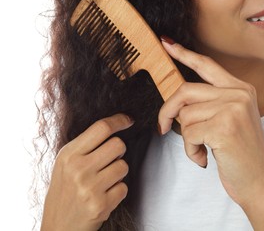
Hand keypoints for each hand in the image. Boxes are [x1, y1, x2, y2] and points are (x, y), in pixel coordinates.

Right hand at [41, 114, 133, 230]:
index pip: (101, 128)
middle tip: (110, 159)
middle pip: (118, 144)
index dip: (119, 121)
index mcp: (69, 154)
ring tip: (104, 181)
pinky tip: (104, 195)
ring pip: (123, 166)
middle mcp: (78, 169)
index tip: (128, 120)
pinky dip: (118, 191)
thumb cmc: (64, 191)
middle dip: (119, 151)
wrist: (58, 226)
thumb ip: (85, 145)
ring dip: (118, 172)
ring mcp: (89, 188)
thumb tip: (114, 126)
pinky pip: (124, 187)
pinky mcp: (100, 205)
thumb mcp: (65, 163)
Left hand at [158, 40, 263, 205]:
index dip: (183, 54)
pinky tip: (204, 158)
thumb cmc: (240, 153)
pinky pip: (189, 134)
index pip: (206, 64)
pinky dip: (190, 150)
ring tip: (201, 148)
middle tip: (163, 127)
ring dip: (186, 138)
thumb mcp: (229, 120)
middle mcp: (239, 94)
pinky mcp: (225, 127)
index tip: (166, 43)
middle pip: (185, 91)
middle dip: (168, 111)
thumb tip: (178, 101)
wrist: (260, 181)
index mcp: (240, 89)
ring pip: (185, 115)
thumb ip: (208, 104)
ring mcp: (234, 109)